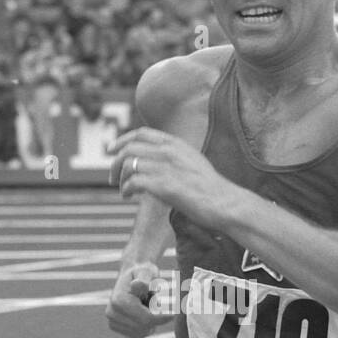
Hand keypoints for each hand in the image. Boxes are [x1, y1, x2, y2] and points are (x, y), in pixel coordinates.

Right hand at [106, 260, 166, 337]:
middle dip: (155, 318)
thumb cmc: (143, 273)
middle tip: (155, 302)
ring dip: (150, 322)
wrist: (131, 275)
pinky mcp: (115, 327)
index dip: (163, 318)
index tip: (174, 314)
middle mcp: (112, 313)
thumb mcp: (147, 272)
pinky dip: (145, 326)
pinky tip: (142, 313)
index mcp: (119, 301)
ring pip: (142, 333)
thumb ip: (145, 279)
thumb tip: (138, 284)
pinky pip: (139, 334)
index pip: (146, 319)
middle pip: (144, 327)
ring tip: (147, 306)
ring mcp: (112, 321)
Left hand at [108, 128, 238, 229]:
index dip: (122, 140)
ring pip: (128, 165)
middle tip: (112, 177)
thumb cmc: (212, 189)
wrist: (225, 203)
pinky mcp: (164, 186)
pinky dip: (126, 189)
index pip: (141, 133)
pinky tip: (128, 197)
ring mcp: (166, 167)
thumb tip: (157, 161)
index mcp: (176, 144)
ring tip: (122, 190)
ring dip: (120, 178)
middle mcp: (169, 151)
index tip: (111, 150)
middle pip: (129, 148)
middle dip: (115, 163)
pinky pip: (133, 182)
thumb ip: (175, 157)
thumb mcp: (194, 162)